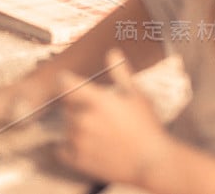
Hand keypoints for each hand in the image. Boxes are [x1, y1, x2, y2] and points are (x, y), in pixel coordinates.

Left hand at [55, 49, 172, 186]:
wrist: (152, 162)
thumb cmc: (148, 127)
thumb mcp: (137, 95)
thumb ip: (121, 73)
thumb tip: (113, 52)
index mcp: (96, 100)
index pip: (65, 82)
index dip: (65, 80)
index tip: (68, 81)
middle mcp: (84, 119)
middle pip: (66, 106)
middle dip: (76, 106)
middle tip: (97, 113)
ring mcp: (80, 141)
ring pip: (66, 127)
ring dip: (75, 126)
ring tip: (97, 131)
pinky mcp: (79, 160)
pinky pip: (61, 149)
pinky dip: (67, 147)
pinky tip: (84, 145)